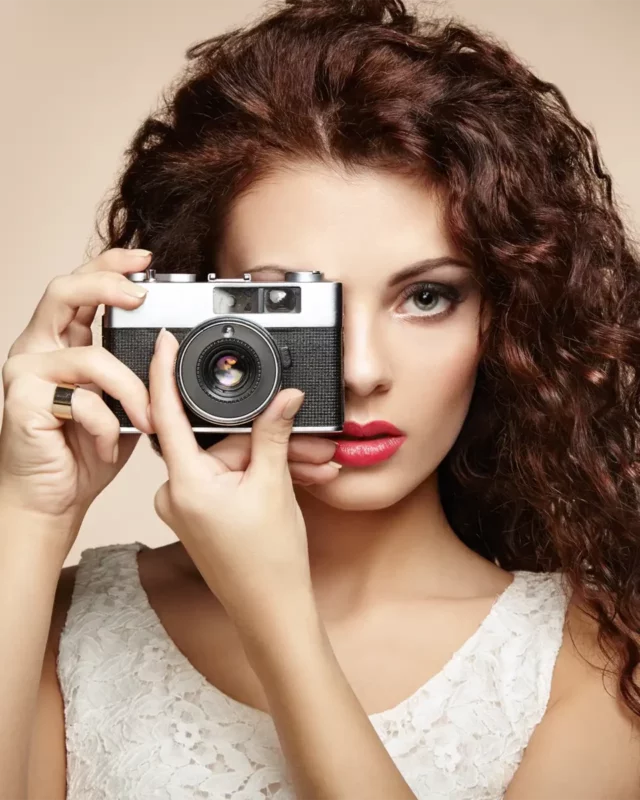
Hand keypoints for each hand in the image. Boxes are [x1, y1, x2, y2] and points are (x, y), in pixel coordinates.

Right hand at [0, 248, 154, 548]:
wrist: (53, 498)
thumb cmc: (83, 450)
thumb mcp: (121, 402)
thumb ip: (134, 371)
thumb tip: (170, 348)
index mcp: (61, 341)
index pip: (81, 288)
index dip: (110, 266)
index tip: (146, 261)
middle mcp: (38, 348)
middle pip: (64, 292)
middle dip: (107, 285)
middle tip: (141, 296)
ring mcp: (24, 372)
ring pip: (90, 358)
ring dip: (131, 391)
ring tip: (147, 420)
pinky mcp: (21, 401)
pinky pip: (82, 400)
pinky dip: (106, 425)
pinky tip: (108, 444)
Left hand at [149, 327, 338, 623]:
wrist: (273, 613)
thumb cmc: (268, 563)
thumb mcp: (274, 486)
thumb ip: (273, 434)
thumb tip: (283, 397)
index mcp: (185, 483)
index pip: (166, 413)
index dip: (166, 372)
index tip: (167, 342)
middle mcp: (178, 493)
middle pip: (217, 439)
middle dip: (262, 434)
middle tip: (304, 436)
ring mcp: (189, 505)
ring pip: (230, 460)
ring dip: (270, 459)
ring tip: (313, 465)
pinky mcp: (203, 513)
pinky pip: (229, 478)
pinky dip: (260, 475)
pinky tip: (297, 476)